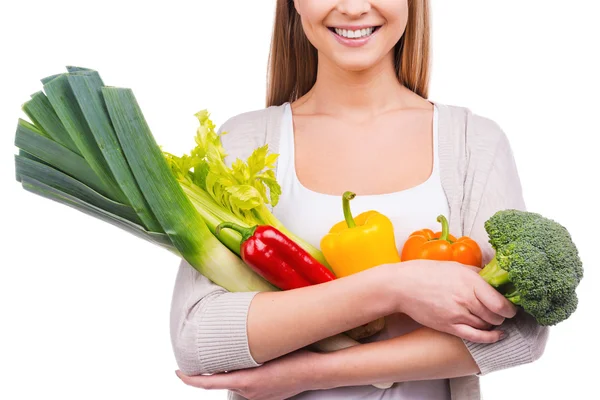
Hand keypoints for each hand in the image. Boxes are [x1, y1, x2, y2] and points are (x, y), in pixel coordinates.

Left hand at [175, 349, 320, 399]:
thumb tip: (229, 345)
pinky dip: (244, 376)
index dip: (190, 380)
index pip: (208, 384)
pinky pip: (248, 386)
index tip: (178, 372)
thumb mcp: (266, 351)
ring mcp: (258, 397)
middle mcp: (249, 393)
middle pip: (223, 380)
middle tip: (209, 353)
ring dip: (233, 371)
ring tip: (234, 355)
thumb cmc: (296, 358)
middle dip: (216, 369)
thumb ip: (245, 352)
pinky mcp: (267, 397)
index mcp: (245, 382)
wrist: (317, 372)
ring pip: (236, 382)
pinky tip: (251, 364)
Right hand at [390, 260, 517, 342]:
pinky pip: (475, 337)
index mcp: (469, 281)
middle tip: (503, 311)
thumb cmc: (426, 273)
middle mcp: (465, 299)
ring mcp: (457, 314)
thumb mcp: (455, 266)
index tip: (511, 305)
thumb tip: (495, 278)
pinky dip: (490, 338)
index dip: (511, 307)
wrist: (402, 286)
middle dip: (503, 315)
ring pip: (487, 325)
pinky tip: (496, 335)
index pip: (500, 302)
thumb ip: (477, 274)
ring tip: (493, 317)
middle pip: (496, 315)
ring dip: (494, 323)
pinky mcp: (448, 326)